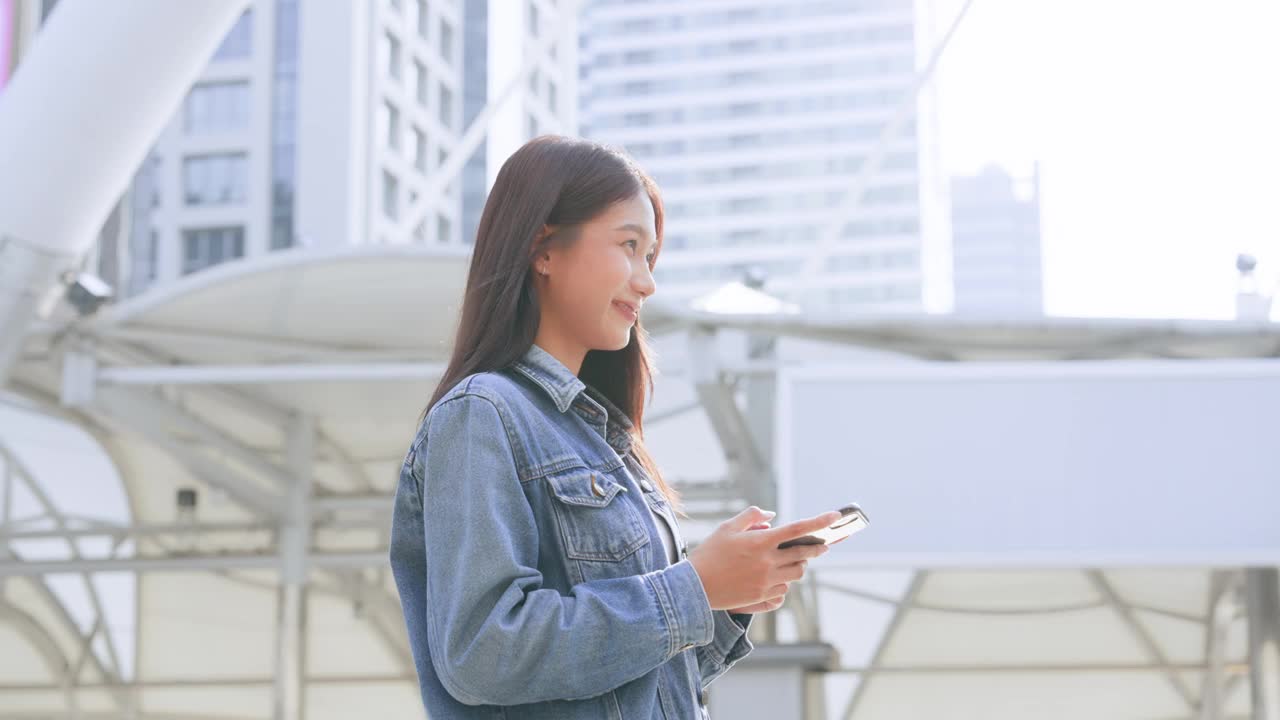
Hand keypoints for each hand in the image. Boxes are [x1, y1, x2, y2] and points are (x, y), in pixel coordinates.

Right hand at [688, 506, 837, 611]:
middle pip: (804, 554)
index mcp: (760, 542)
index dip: (819, 521)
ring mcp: (767, 582)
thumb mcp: (727, 528)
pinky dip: (785, 581)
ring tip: (793, 559)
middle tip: (823, 544)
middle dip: (817, 547)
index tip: (835, 516)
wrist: (695, 587)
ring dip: (800, 564)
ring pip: (798, 573)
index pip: (797, 529)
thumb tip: (773, 516)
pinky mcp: (763, 596)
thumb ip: (752, 516)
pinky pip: (785, 589)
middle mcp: (768, 562)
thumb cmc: (710, 554)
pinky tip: (775, 576)